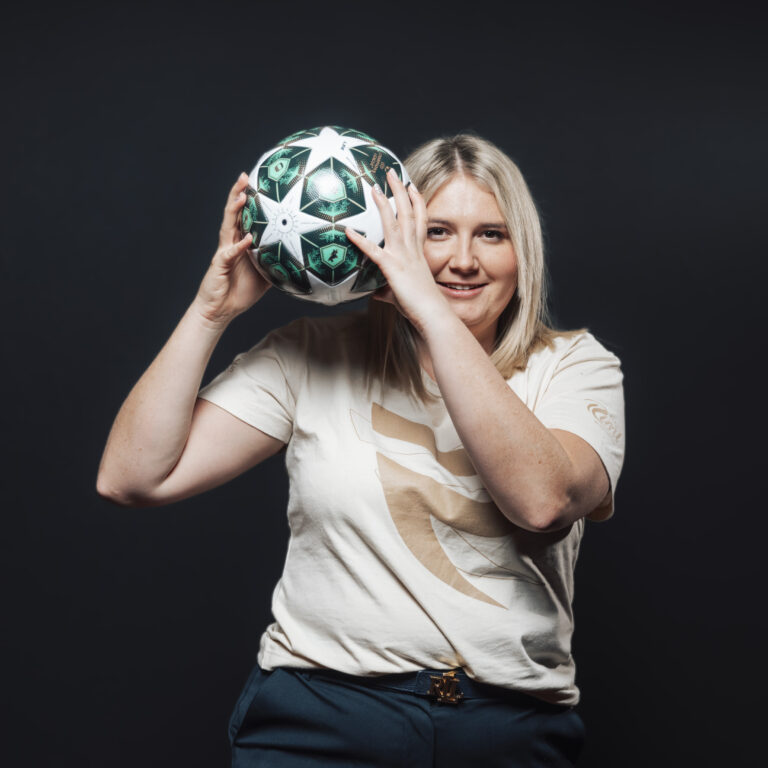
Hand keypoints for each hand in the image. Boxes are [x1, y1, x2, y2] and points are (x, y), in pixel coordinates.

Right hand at [192, 173, 270, 326]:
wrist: (222, 309)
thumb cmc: (242, 291)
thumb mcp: (266, 274)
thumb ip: (278, 262)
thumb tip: (302, 259)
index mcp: (240, 242)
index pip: (243, 215)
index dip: (248, 198)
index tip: (257, 181)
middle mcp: (230, 242)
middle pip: (233, 212)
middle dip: (238, 193)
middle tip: (245, 176)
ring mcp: (224, 251)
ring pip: (227, 225)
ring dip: (234, 210)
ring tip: (242, 196)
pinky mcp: (220, 264)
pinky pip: (230, 252)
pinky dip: (239, 245)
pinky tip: (247, 238)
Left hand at [345, 168, 449, 334]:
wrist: (432, 314)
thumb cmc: (420, 306)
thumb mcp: (403, 293)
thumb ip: (387, 289)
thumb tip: (375, 293)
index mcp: (418, 253)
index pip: (419, 222)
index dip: (417, 203)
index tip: (413, 187)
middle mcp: (411, 250)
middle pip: (408, 214)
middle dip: (400, 192)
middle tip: (393, 173)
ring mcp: (402, 257)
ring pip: (394, 223)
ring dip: (385, 203)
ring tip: (375, 186)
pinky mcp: (392, 268)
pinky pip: (373, 251)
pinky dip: (360, 240)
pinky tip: (348, 231)